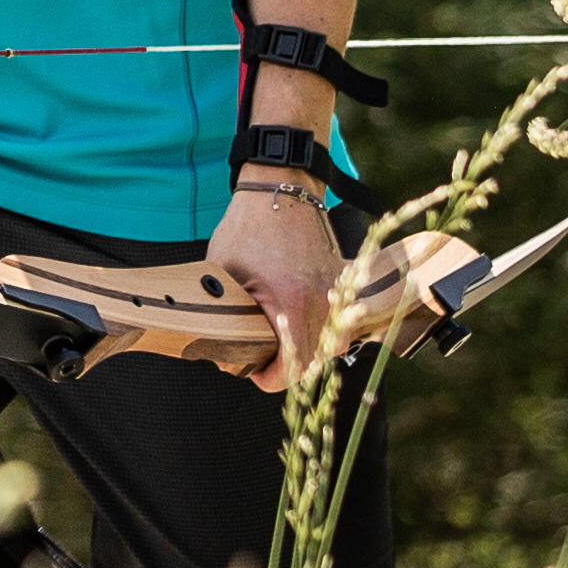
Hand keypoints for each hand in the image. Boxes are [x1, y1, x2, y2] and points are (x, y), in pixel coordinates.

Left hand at [208, 180, 344, 391]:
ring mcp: (339, 292)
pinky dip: (322, 332)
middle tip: (259, 360)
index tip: (251, 373)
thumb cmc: (248, 228)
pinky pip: (341, 322)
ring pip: (333, 344)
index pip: (292, 366)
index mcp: (293, 302)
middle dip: (286, 368)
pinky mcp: (345, 282)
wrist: (281, 188)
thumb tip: (221, 350)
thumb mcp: (223, 274)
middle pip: (316, 361)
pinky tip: (298, 326)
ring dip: (308, 352)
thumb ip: (226, 316)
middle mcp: (324, 301)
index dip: (269, 379)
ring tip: (277, 344)